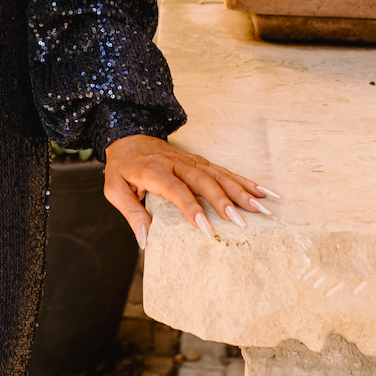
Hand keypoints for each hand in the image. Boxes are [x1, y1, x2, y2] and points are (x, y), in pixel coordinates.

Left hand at [103, 134, 276, 247]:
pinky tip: (261, 191)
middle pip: (203, 181)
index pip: (176, 191)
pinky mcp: (199, 161)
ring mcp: (190, 161)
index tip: (206, 228)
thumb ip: (132, 213)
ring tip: (261, 208)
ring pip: (218, 175)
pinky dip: (243, 181)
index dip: (191, 208)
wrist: (128, 137)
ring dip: (240, 191)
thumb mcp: (115, 189)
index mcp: (154, 171)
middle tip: (240, 222)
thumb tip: (146, 239)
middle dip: (223, 201)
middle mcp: (176, 164)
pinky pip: (223, 170)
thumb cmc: (123, 166)